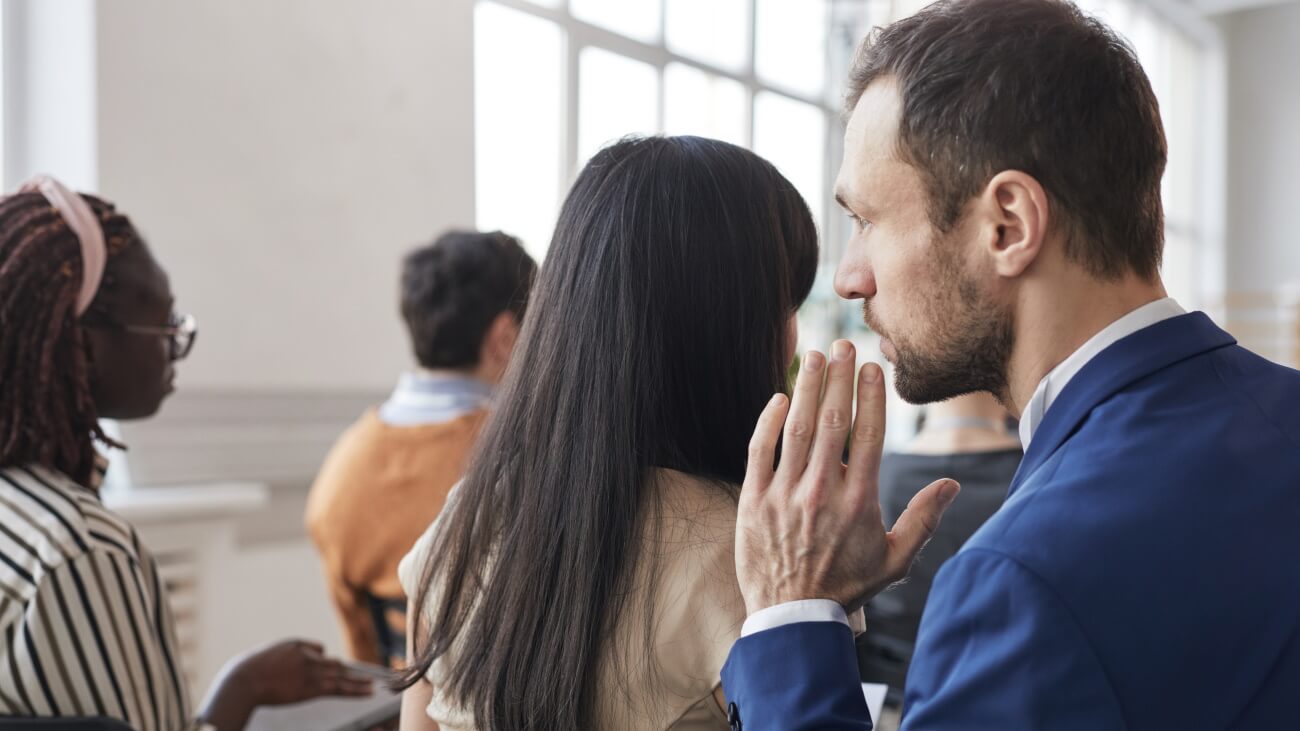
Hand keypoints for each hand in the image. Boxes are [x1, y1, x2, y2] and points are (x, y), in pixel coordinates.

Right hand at [235, 639, 373, 705]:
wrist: (244, 680)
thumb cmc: (252, 669)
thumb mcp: (273, 652)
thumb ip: (293, 651)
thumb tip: (316, 652)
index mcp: (299, 646)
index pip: (320, 651)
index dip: (325, 662)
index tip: (334, 669)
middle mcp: (309, 657)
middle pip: (335, 664)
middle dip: (347, 672)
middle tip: (365, 677)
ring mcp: (311, 673)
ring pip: (341, 676)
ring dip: (358, 681)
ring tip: (372, 685)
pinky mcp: (310, 689)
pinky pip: (338, 689)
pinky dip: (355, 690)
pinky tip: (367, 691)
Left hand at [736, 340, 960, 615]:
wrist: (793, 617)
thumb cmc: (847, 586)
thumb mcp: (895, 560)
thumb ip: (924, 520)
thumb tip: (950, 484)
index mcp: (860, 503)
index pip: (867, 435)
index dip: (870, 396)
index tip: (872, 367)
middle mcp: (822, 493)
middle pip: (833, 422)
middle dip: (839, 379)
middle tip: (843, 346)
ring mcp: (784, 496)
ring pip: (797, 430)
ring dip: (807, 389)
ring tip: (814, 357)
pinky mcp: (753, 502)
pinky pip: (759, 451)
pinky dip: (768, 422)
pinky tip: (779, 397)